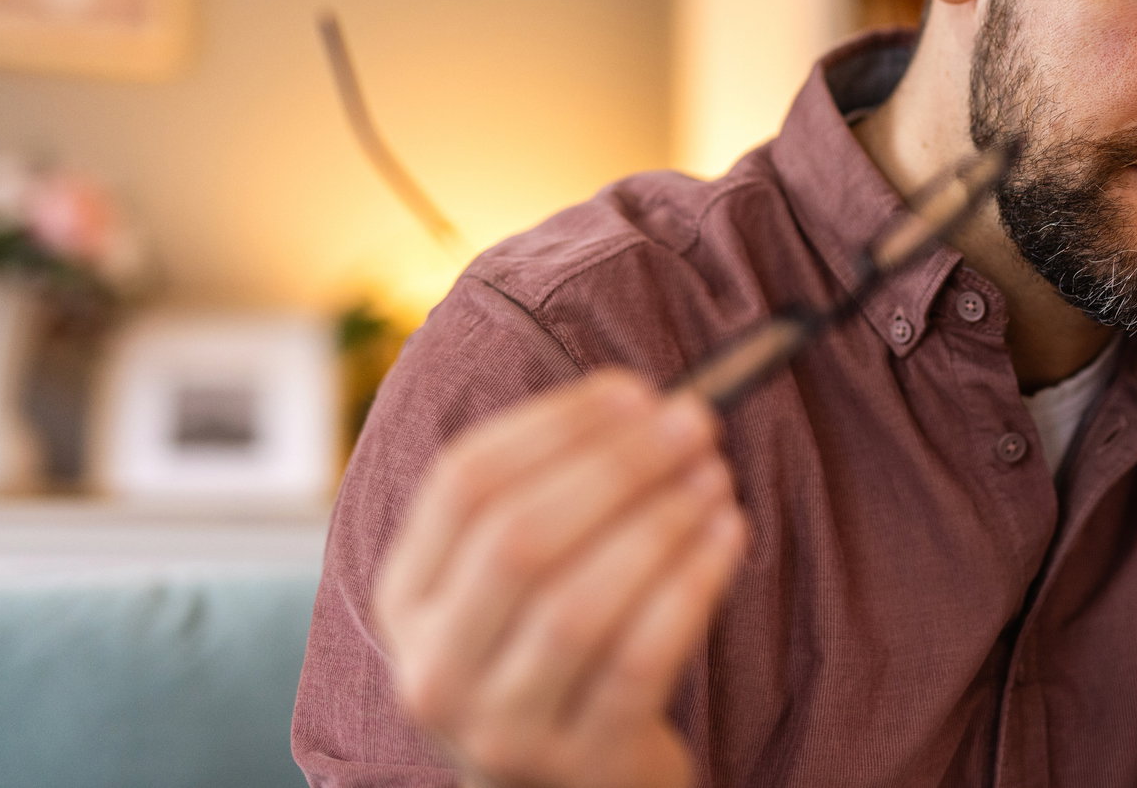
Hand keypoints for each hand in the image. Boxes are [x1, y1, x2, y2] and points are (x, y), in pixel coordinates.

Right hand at [372, 370, 746, 787]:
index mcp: (407, 599)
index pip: (465, 482)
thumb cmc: (560, 650)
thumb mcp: (518, 582)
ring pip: (579, 604)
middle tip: (695, 422)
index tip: (634, 390)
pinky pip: (641, 662)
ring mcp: (498, 729)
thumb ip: (555, 491)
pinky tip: (729, 534)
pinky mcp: (577, 765)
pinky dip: (692, 586)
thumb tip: (642, 400)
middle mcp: (433, 670)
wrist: (573, 786)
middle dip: (618, 467)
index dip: (554, 425)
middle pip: (520, 538)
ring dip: (660, 523)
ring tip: (715, 475)